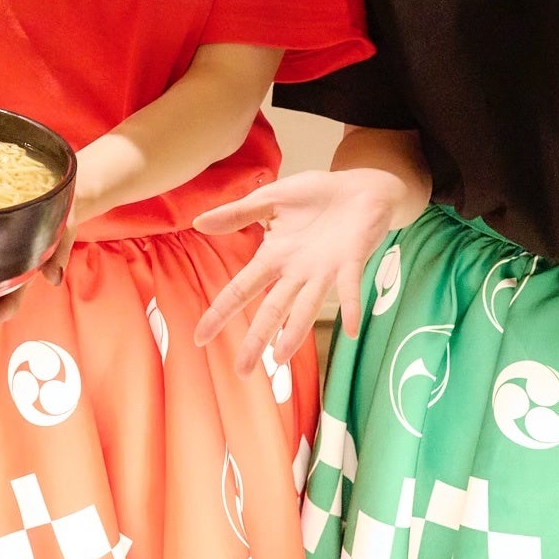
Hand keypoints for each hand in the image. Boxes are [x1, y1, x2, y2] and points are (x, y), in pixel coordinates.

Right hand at [191, 168, 403, 375]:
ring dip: (295, 332)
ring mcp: (324, 271)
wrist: (361, 187)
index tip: (200, 338)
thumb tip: (197, 223)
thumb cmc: (315, 195)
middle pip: (272, 310)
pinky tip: (351, 330)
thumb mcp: (270, 199)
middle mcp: (297, 272)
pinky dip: (351, 307)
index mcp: (275, 257)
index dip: (221, 312)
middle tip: (243, 371)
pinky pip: (350, 287)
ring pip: (306, 307)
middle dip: (256, 339)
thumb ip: (238, 213)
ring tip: (280, 357)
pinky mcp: (351, 262)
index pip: (241, 289)